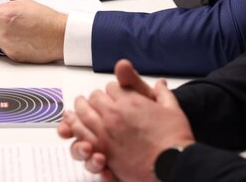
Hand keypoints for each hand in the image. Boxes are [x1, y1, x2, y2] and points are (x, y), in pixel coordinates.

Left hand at [0, 0, 66, 62]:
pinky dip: (5, 41)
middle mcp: (3, 32)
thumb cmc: (47, 19)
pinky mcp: (12, 55)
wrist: (59, 35)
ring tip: (10, 26)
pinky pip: (2, 46)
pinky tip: (17, 36)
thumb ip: (6, 6)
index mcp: (5, 17)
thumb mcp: (24, 3)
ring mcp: (7, 45)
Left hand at [61, 60, 194, 180]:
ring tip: (77, 108)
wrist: (173, 163)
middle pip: (95, 99)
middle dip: (94, 98)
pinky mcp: (103, 150)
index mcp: (131, 101)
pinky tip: (71, 127)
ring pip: (84, 114)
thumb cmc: (174, 138)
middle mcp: (115, 114)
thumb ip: (162, 93)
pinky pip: (82, 135)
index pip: (112, 87)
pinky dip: (75, 129)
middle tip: (94, 100)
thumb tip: (160, 82)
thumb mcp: (172, 108)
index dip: (112, 89)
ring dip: (80, 109)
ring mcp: (106, 132)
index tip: (114, 93)